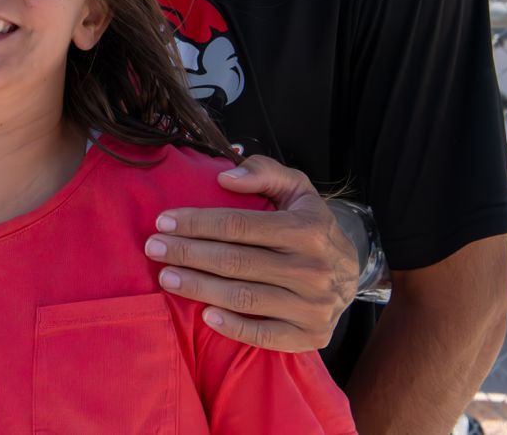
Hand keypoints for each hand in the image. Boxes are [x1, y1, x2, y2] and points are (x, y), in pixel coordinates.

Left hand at [144, 155, 356, 350]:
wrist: (353, 272)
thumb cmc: (312, 226)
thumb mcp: (298, 190)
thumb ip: (265, 172)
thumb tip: (226, 177)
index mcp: (306, 229)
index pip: (238, 225)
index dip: (197, 223)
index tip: (163, 221)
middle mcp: (312, 269)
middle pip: (235, 262)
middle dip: (187, 253)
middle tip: (153, 248)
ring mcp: (313, 305)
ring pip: (244, 297)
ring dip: (199, 288)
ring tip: (167, 277)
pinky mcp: (311, 334)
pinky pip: (265, 334)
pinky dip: (233, 327)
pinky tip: (205, 315)